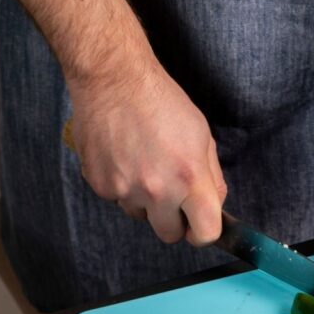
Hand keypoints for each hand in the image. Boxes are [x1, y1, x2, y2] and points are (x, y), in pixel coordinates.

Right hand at [67, 57, 226, 245]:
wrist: (113, 77)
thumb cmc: (162, 102)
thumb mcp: (202, 136)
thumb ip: (211, 178)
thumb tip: (214, 207)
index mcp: (190, 178)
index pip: (205, 233)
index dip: (203, 232)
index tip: (198, 224)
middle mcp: (158, 190)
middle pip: (169, 235)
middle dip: (173, 219)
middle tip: (169, 193)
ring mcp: (126, 190)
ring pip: (141, 215)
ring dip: (144, 200)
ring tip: (142, 162)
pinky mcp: (100, 184)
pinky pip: (117, 199)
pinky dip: (121, 184)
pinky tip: (122, 156)